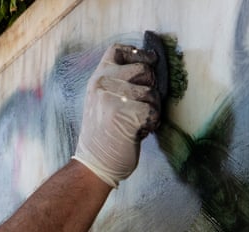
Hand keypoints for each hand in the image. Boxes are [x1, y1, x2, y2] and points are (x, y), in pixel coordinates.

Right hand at [72, 42, 160, 187]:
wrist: (94, 163)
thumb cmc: (103, 134)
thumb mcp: (102, 100)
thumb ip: (118, 82)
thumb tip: (149, 66)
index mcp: (97, 79)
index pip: (118, 51)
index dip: (138, 53)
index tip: (150, 59)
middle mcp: (103, 84)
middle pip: (144, 70)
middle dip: (150, 87)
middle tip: (141, 106)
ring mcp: (113, 99)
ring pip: (152, 92)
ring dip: (152, 109)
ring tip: (136, 122)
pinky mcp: (127, 115)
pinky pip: (154, 111)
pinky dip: (151, 124)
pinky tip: (138, 131)